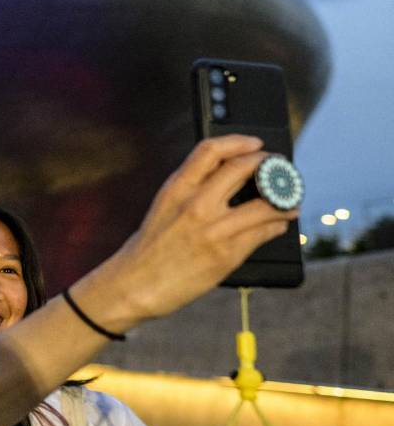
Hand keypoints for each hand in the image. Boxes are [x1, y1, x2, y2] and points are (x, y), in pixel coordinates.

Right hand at [88, 135, 297, 322]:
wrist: (136, 284)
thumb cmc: (150, 248)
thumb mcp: (164, 207)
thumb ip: (192, 189)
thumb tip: (228, 177)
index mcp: (177, 188)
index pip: (210, 150)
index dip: (239, 142)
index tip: (256, 144)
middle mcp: (196, 204)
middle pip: (244, 169)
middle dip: (269, 165)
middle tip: (279, 169)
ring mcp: (214, 229)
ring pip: (265, 204)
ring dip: (285, 201)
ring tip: (290, 203)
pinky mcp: (227, 254)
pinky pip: (264, 233)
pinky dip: (276, 226)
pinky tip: (276, 225)